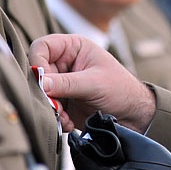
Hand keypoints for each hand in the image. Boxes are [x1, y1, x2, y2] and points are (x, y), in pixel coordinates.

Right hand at [29, 34, 155, 131]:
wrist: (133, 115)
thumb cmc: (121, 90)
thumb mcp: (95, 83)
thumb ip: (67, 83)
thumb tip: (41, 83)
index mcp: (74, 48)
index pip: (43, 46)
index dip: (37, 61)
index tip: (41, 80)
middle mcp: (65, 63)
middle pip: (38, 72)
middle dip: (44, 91)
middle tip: (55, 105)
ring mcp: (63, 84)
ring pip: (41, 93)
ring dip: (50, 108)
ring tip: (65, 117)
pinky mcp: (63, 102)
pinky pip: (48, 108)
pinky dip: (56, 117)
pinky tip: (68, 122)